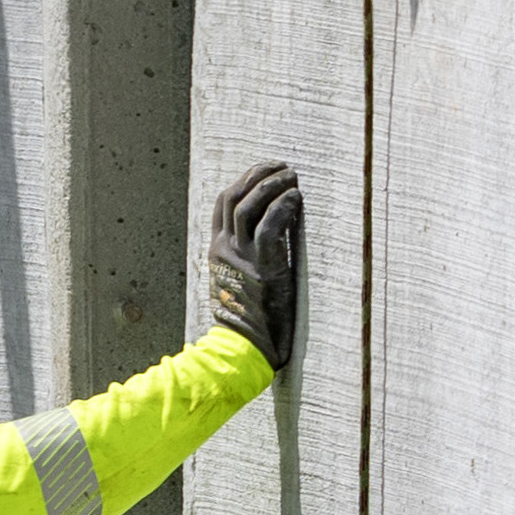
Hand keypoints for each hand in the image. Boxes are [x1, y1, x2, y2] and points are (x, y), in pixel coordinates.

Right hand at [209, 161, 301, 370]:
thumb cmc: (248, 320)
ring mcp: (241, 258)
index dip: (244, 181)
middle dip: (258, 175)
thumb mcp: (239, 281)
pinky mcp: (262, 267)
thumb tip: (274, 234)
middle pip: (234, 197)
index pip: (223, 204)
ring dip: (273, 185)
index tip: (267, 170)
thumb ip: (247, 257)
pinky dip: (283, 208)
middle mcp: (224, 249)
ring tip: (293, 177)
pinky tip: (297, 199)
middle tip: (283, 166)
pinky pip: (270, 228)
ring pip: (249, 206)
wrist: (243, 348)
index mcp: (217, 251)